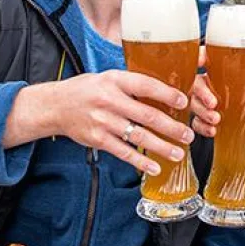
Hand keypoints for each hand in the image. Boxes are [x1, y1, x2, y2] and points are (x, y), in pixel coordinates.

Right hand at [3, 71, 193, 174]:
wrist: (56, 106)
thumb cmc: (87, 90)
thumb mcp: (108, 78)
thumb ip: (132, 85)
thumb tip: (166, 91)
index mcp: (115, 80)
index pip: (146, 85)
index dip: (167, 94)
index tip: (185, 102)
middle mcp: (109, 100)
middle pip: (147, 115)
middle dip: (172, 127)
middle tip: (189, 134)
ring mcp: (103, 121)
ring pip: (138, 136)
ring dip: (162, 147)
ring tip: (179, 152)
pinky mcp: (97, 139)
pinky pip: (123, 152)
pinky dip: (140, 162)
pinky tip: (155, 167)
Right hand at [190, 47, 244, 137]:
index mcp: (218, 70)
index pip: (204, 57)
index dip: (199, 56)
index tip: (200, 61)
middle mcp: (207, 84)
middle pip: (196, 84)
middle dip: (202, 94)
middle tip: (214, 103)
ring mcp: (201, 101)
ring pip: (194, 104)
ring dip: (203, 113)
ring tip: (216, 120)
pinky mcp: (201, 118)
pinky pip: (196, 122)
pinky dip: (203, 127)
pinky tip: (212, 131)